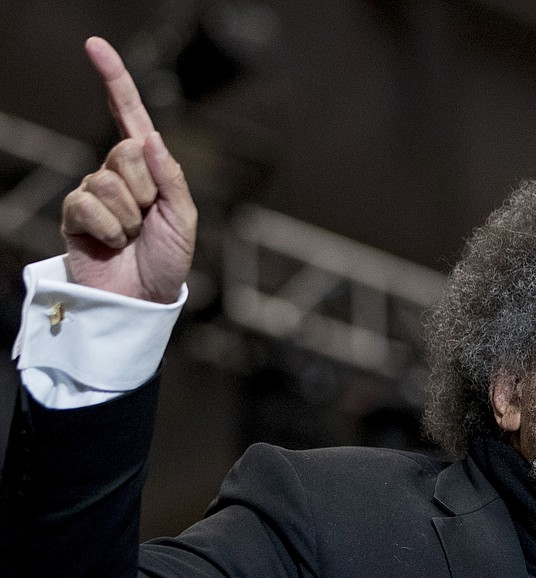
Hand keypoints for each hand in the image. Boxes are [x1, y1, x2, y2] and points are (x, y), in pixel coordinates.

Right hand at [60, 37, 196, 302]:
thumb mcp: (183, 219)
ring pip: (108, 182)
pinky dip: (108, 229)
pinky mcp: (74, 214)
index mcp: (150, 168)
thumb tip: (151, 139)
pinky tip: (111, 244)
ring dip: (128, 217)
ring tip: (131, 238)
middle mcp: (119, 173)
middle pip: (126, 152)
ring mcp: (95, 192)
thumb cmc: (168, 260)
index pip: (130, 117)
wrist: (143, 298)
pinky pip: (88, 204)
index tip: (94, 45)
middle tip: (148, 220)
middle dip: (144, 189)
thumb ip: (172, 178)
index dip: (114, 81)